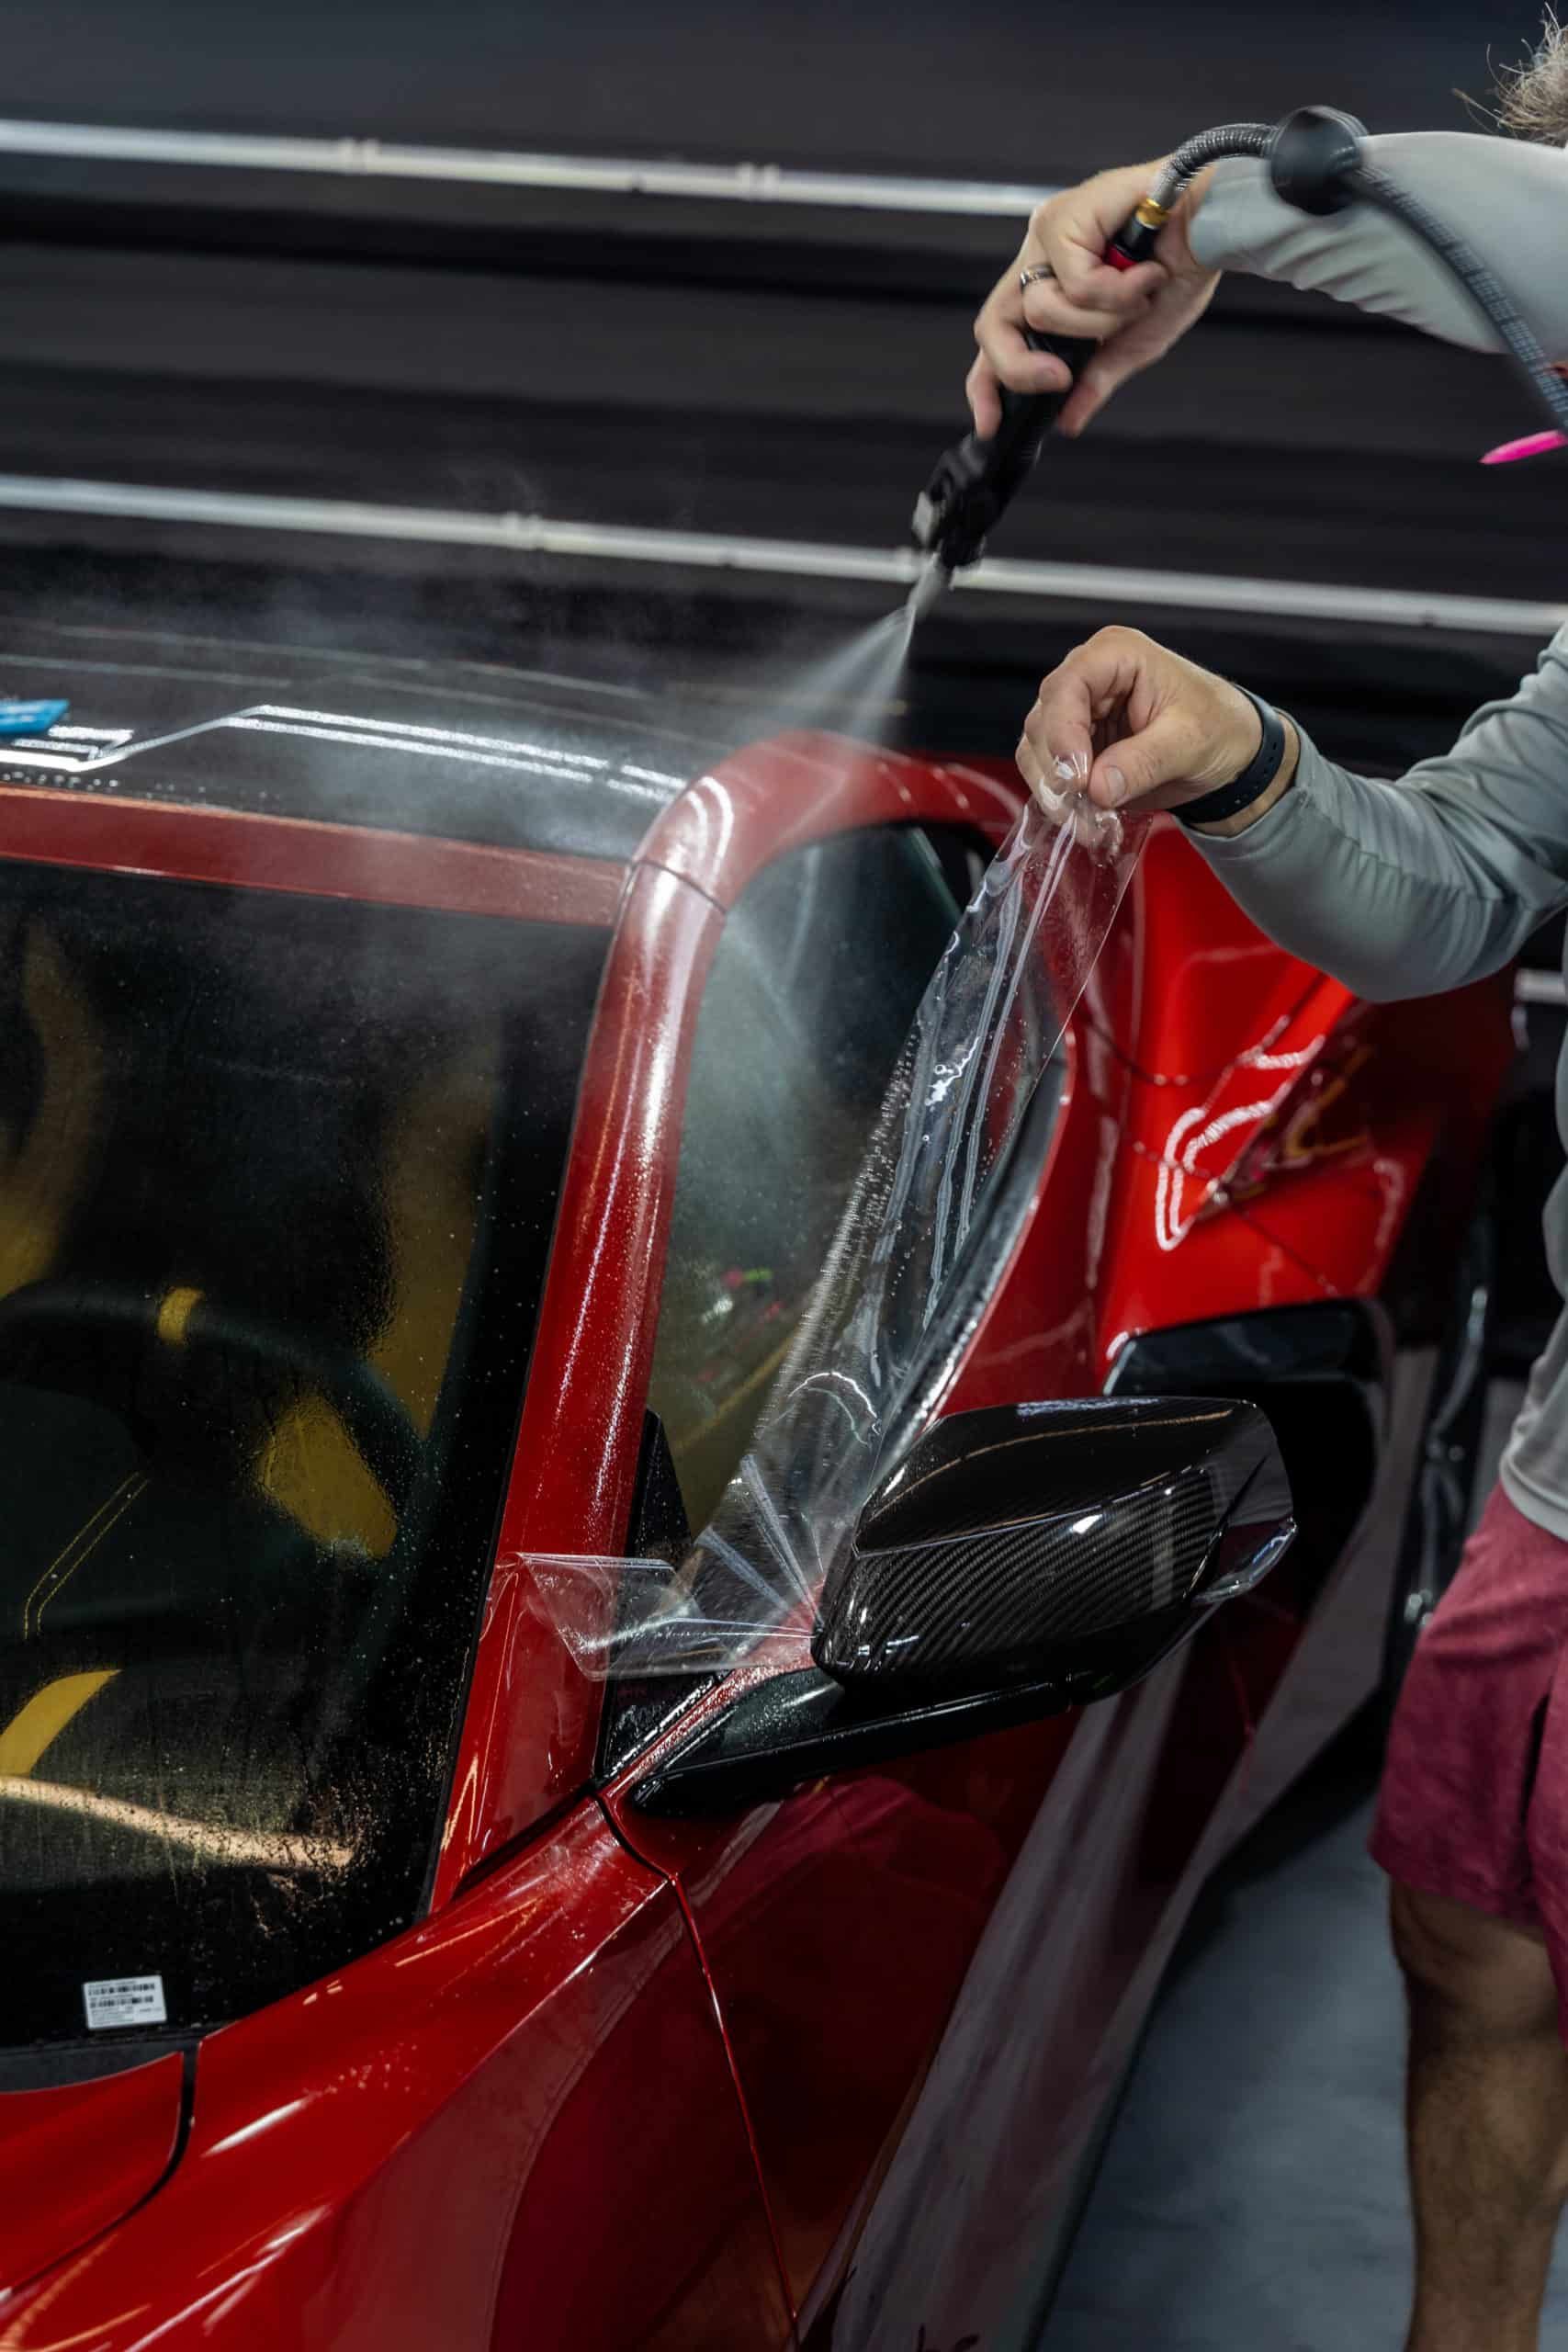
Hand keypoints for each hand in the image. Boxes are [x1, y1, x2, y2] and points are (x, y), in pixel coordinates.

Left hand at [968, 164, 1220, 439]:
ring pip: (1040, 310)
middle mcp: (1042, 257)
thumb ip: (1096, 378)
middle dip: (1023, 366)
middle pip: (995, 324)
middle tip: (1061, 378)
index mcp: (1052, 284)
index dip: (986, 384)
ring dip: (1098, 321)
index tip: (990, 425)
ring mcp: (1050, 234)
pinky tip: (1145, 272)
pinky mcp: (1065, 216)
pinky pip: (1075, 285)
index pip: (1000, 337)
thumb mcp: (1135, 341)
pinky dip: (1116, 293)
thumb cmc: (1181, 267)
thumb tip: (1068, 420)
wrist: (1217, 222)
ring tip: (1137, 297)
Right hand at [1016, 627, 1298, 832]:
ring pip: (1036, 751)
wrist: (1229, 752)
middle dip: (1055, 771)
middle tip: (1079, 810)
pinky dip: (1060, 801)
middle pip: (1043, 721)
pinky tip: (1085, 820)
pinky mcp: (1076, 747)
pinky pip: (1048, 774)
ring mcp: (1078, 714)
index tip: (1077, 778)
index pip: (1067, 686)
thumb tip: (1097, 788)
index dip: (1062, 732)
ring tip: (1087, 823)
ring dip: (1053, 792)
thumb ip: (1144, 762)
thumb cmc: (1217, 726)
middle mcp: (1088, 678)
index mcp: (1117, 655)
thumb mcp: (1189, 741)